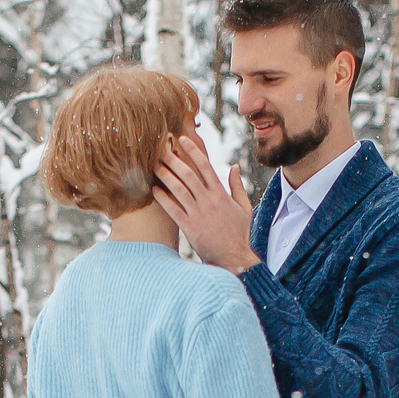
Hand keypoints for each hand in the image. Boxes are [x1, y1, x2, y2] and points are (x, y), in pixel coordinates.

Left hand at [150, 135, 259, 273]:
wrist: (233, 257)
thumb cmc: (239, 233)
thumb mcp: (244, 207)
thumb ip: (237, 186)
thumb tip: (234, 166)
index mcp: (221, 194)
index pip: (205, 166)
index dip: (192, 151)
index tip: (182, 140)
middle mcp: (208, 201)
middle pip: (188, 175)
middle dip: (174, 160)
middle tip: (162, 148)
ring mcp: (198, 214)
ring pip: (178, 190)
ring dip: (165, 176)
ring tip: (155, 165)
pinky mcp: (189, 227)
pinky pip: (173, 210)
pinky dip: (163, 199)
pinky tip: (154, 190)